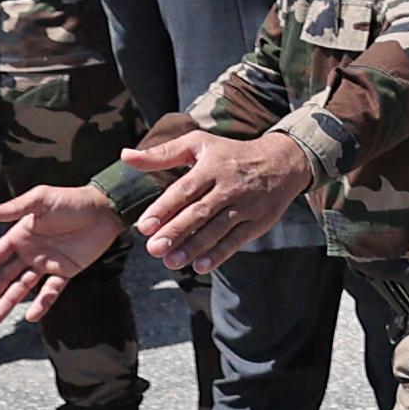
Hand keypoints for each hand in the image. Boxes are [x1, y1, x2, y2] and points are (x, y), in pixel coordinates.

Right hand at [0, 185, 128, 321]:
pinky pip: (52, 290)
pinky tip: (30, 316)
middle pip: (3, 278)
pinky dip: (42, 303)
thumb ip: (13, 209)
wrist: (105, 208)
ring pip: (22, 287)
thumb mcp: (40, 200)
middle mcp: (29, 252)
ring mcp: (47, 263)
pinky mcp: (67, 271)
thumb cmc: (71, 200)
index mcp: (19, 236)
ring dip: (7, 303)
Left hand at [131, 131, 319, 272]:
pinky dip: (219, 254)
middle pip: (200, 212)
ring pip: (217, 229)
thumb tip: (125, 156)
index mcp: (212, 167)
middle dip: (176, 232)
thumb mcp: (199, 144)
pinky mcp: (258, 222)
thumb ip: (162, 153)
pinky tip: (200, 265)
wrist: (283, 162)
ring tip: (171, 262)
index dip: (164, 208)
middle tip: (153, 249)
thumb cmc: (231, 154)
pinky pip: (237, 240)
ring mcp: (246, 206)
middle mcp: (230, 187)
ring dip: (194, 247)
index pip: (185, 190)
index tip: (144, 226)